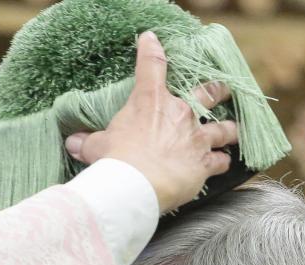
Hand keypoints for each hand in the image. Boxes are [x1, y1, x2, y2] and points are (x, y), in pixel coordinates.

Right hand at [64, 32, 237, 211]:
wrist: (134, 185)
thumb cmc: (116, 161)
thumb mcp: (96, 148)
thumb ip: (88, 142)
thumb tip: (73, 143)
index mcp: (151, 102)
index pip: (151, 65)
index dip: (151, 48)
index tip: (151, 39)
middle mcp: (180, 114)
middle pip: (208, 93)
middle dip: (217, 91)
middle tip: (222, 90)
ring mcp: (196, 138)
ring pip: (225, 129)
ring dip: (229, 131)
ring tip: (231, 131)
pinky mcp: (204, 163)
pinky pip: (222, 161)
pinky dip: (222, 162)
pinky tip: (222, 163)